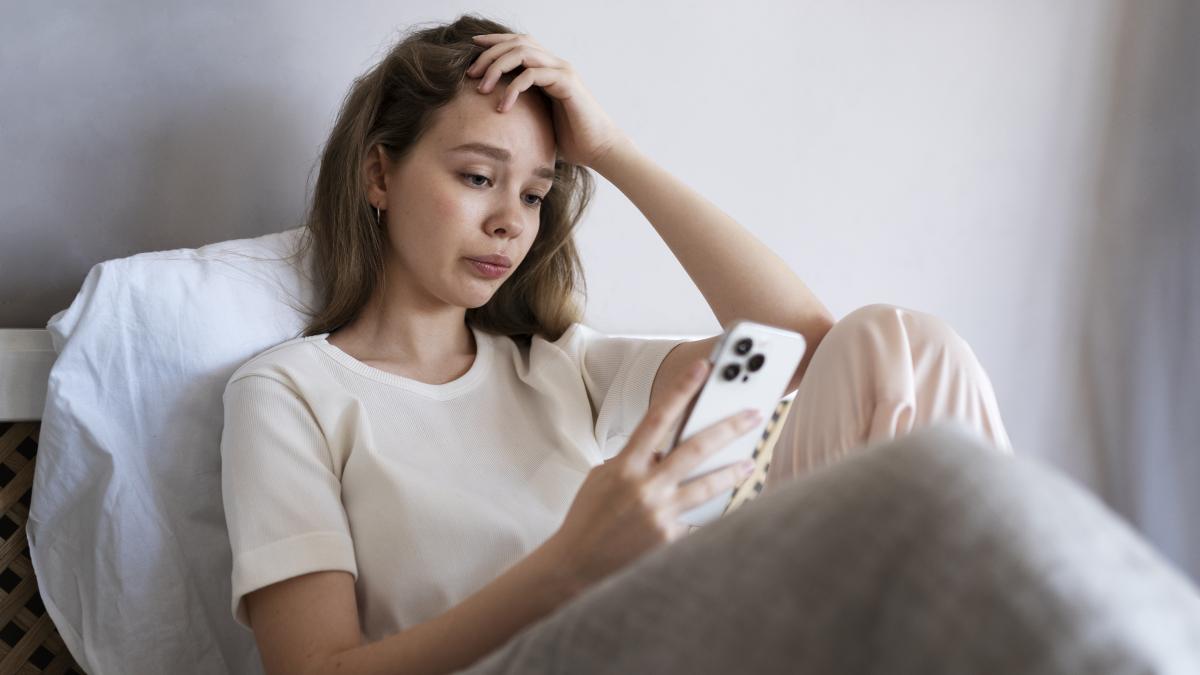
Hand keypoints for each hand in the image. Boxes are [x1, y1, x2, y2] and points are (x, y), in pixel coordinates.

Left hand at [466, 33, 628, 168]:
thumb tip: (493, 114)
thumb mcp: (540, 118)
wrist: (599, 149)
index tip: (472, 49)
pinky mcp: (567, 83)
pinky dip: (513, 88)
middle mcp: (556, 64)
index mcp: (549, 68)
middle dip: (489, 54)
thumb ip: (523, 107)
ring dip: (497, 67)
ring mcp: (562, 71)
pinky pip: (533, 75)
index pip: (519, 43)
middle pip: (517, 42)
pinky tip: (502, 106)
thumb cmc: (571, 139)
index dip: (494, 41)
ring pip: (522, 53)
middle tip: (471, 73)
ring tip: (481, 87)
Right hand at [543, 357, 762, 592]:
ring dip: (732, 472)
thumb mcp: (602, 479)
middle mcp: (644, 486)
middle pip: (694, 449)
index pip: (658, 418)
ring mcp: (658, 513)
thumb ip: (632, 462)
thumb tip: (662, 451)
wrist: (576, 566)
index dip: (681, 390)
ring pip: (707, 487)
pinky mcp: (668, 539)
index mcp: (624, 465)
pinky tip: (722, 514)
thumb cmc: (588, 518)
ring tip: (750, 463)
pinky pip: (696, 523)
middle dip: (728, 428)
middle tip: (753, 415)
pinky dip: (705, 517)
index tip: (703, 368)